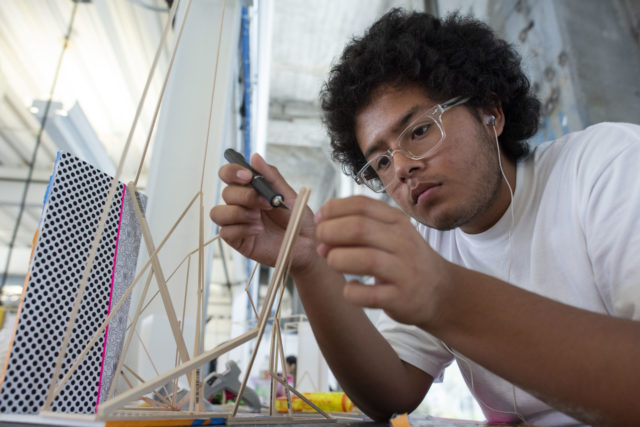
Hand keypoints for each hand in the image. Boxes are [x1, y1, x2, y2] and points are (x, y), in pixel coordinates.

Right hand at [210, 153, 317, 272]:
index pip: (228, 174)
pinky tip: (258, 231)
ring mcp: (237, 222)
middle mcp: (241, 204)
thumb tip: (255, 156)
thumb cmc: (298, 219)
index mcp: (250, 189)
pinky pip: (225, 232)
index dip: (231, 171)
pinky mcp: (238, 240)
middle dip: (245, 196)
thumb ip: (271, 176)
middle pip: (226, 193)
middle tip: (266, 203)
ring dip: (238, 213)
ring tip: (258, 218)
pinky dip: (242, 229)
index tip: (247, 175)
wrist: (306, 245)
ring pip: (218, 213)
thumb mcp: (289, 195)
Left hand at [315, 195, 452, 327]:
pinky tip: (350, 288)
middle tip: (322, 245)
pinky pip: (368, 295)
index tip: (319, 220)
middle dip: (330, 233)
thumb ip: (357, 228)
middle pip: (359, 228)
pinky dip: (351, 291)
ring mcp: (404, 271)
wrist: (439, 291)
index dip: (333, 210)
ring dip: (338, 260)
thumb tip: (321, 233)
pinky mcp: (401, 298)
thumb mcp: (389, 234)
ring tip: (333, 263)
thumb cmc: (402, 259)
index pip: (361, 204)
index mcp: (397, 221)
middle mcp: (403, 242)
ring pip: (365, 260)